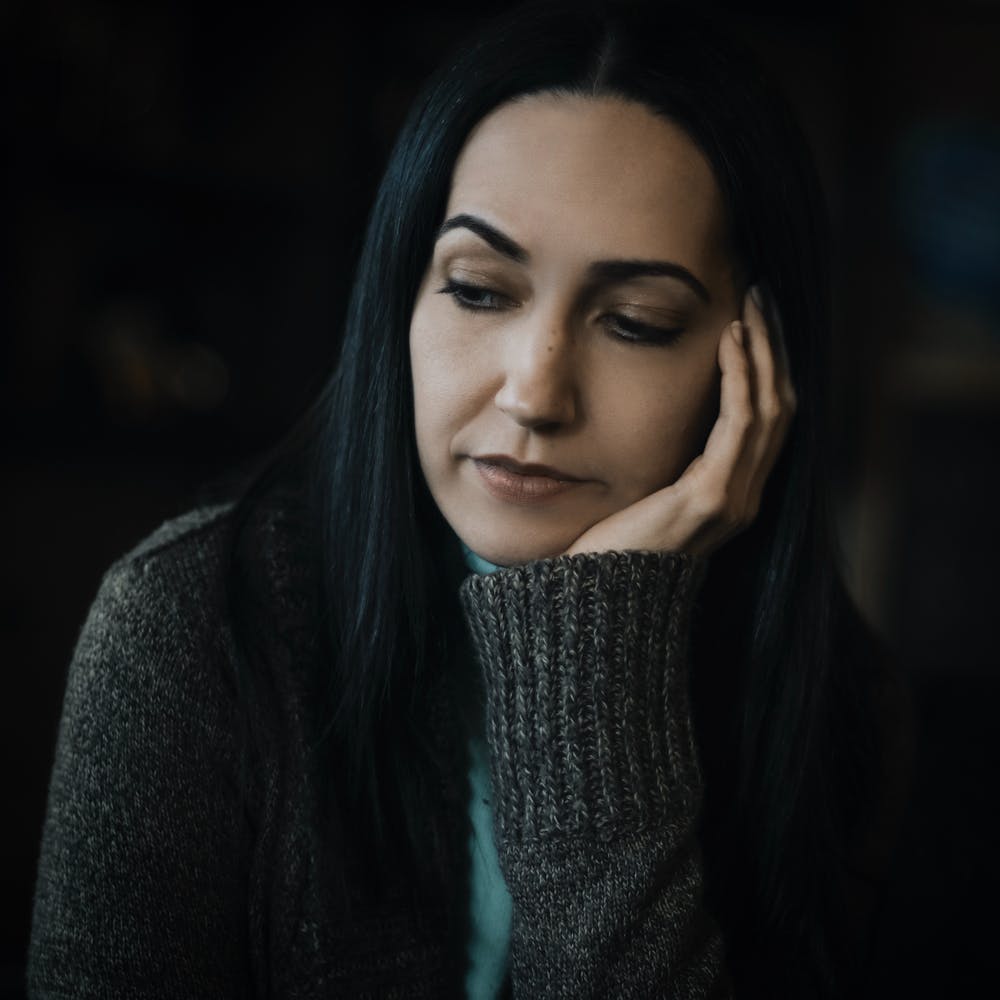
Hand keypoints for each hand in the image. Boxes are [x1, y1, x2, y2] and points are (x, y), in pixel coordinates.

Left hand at [563, 285, 796, 558]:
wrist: (596, 599)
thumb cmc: (611, 547)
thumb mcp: (646, 495)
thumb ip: (666, 463)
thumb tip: (655, 416)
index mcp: (732, 495)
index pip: (767, 421)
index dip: (769, 368)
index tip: (755, 322)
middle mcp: (744, 497)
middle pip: (780, 407)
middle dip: (774, 349)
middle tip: (761, 298)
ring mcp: (734, 499)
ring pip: (769, 409)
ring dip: (763, 353)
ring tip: (749, 307)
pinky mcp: (712, 497)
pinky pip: (739, 425)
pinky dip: (740, 378)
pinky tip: (730, 341)